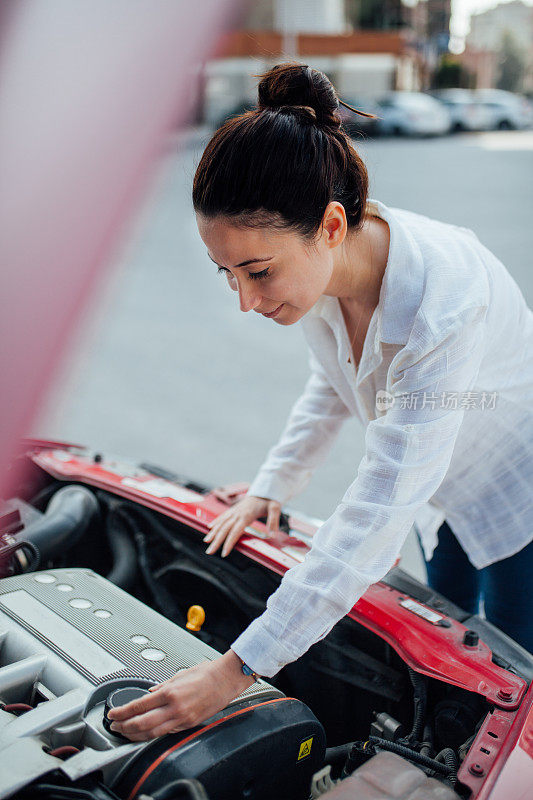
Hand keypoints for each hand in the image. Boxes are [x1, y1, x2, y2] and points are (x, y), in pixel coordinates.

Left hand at [106, 650, 253, 740]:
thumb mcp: (180, 675)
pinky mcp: (189, 724)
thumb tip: (150, 692)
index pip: (139, 706)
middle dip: (124, 726)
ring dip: (135, 735)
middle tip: (114, 725)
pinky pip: (166, 733)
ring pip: (152, 733)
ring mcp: (182, 718)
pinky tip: (146, 733)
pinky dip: (153, 735)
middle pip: (142, 723)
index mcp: (170, 693)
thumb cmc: (207, 673)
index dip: (122, 712)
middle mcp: (175, 708)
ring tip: (126, 733)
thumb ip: (163, 686)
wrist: (226, 679)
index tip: (113, 714)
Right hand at [204, 494, 281, 556]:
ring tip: (206, 542)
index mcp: (246, 515)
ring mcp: (235, 511)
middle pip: (224, 529)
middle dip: (216, 541)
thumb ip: (273, 521)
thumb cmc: (270, 498)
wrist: (265, 488)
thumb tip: (272, 535)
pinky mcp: (234, 509)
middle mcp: (238, 513)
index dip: (229, 542)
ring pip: (221, 522)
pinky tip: (210, 527)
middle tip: (209, 552)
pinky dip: (215, 522)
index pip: (235, 531)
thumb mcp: (275, 508)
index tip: (224, 553)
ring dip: (213, 532)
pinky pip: (223, 516)